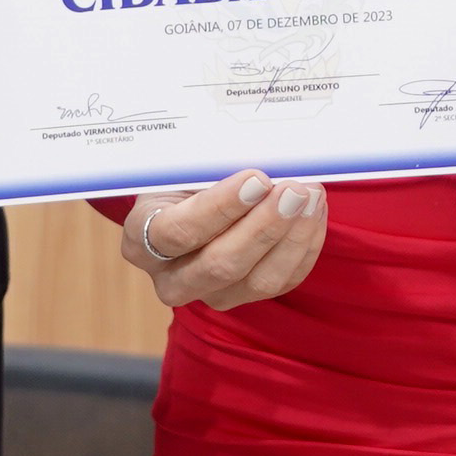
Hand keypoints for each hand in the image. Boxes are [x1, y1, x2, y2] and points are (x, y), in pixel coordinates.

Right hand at [118, 171, 327, 308]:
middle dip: (264, 225)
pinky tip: (314, 213)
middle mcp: (170, 278)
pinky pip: (283, 281)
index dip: (220, 207)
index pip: (177, 232)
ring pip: (258, 281)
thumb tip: (264, 157)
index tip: (258, 178)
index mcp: (141, 239)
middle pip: (220, 264)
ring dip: (293, 237)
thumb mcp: (184, 166)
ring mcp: (209, 294)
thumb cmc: (186, 177)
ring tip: (311, 196)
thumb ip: (213, 166)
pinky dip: (304, 246)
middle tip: (295, 190)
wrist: (192, 199)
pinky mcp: (244, 297)